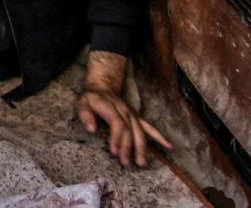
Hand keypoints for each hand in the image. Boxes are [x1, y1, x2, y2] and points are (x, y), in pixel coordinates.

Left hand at [75, 51, 171, 166]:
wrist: (103, 86)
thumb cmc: (90, 99)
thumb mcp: (81, 103)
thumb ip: (85, 115)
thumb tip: (91, 129)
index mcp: (110, 107)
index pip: (117, 123)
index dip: (116, 138)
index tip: (114, 152)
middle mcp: (124, 111)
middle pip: (129, 130)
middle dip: (128, 147)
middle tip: (126, 163)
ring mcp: (132, 114)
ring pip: (140, 132)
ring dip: (141, 148)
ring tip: (141, 163)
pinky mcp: (137, 118)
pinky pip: (150, 127)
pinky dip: (159, 137)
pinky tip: (168, 146)